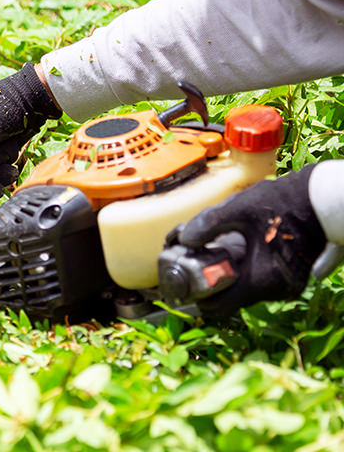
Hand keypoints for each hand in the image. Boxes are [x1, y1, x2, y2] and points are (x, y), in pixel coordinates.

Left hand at [177, 165, 327, 315]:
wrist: (325, 199)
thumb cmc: (284, 201)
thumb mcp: (240, 207)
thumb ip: (209, 223)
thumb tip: (184, 239)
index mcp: (261, 280)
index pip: (219, 307)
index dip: (196, 297)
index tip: (182, 281)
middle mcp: (276, 290)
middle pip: (230, 298)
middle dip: (208, 283)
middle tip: (191, 263)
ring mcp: (286, 286)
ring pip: (244, 290)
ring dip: (226, 276)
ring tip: (209, 253)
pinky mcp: (291, 277)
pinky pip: (259, 282)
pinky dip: (243, 272)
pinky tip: (232, 251)